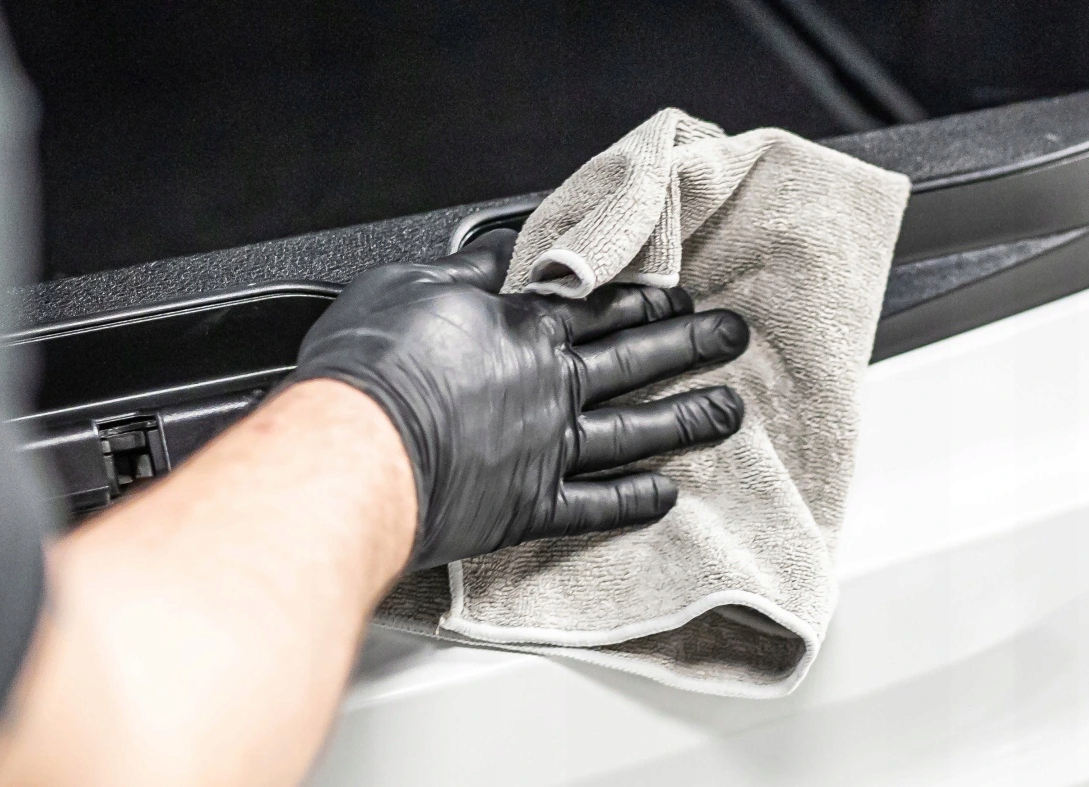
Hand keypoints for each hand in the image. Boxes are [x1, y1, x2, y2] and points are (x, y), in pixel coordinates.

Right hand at [289, 230, 749, 571]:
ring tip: (729, 411)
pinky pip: (595, 506)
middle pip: (635, 359)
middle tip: (733, 335)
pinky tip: (666, 497)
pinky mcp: (528, 507)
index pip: (602, 307)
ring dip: (686, 419)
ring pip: (634, 431)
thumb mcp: (412, 284)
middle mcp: (550, 387)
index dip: (646, 299)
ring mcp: (546, 450)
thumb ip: (469, 270)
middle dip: (691, 344)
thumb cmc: (369, 366)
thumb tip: (507, 246)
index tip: (682, 294)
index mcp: (523, 330)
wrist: (355, 453)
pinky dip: (633, 502)